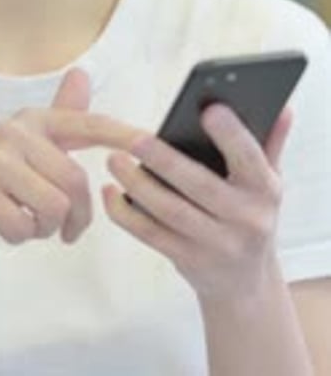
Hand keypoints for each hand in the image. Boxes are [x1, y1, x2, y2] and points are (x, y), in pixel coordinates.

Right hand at [0, 68, 144, 273]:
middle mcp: (12, 132)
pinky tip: (5, 227)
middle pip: (75, 180)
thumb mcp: (30, 151)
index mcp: (32, 120)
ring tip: (28, 221)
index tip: (150, 142)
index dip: (121, 134)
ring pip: (55, 206)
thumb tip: (82, 73)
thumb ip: (60, 118)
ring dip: (46, 228)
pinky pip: (27, 227)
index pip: (87, 124)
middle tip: (64, 230)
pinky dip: (22, 238)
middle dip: (77, 217)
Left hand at [102, 104, 292, 300]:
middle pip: (200, 186)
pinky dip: (125, 214)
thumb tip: (280, 107)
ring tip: (113, 159)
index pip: (250, 157)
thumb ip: (269, 142)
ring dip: (137, 185)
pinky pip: (150, 235)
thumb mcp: (267, 181)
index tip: (208, 110)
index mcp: (264, 190)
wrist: (245, 282)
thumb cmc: (249, 213)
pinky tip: (109, 193)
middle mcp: (246, 220)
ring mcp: (217, 245)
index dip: (231, 135)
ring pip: (170, 212)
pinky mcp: (188, 261)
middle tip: (133, 139)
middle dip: (165, 161)